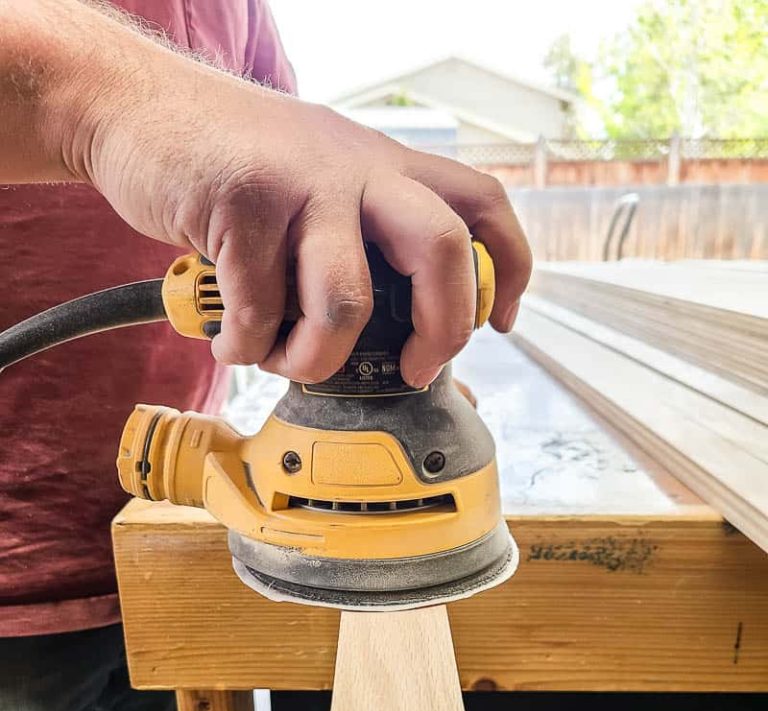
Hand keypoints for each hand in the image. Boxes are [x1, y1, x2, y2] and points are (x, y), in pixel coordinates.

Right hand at [12, 1, 531, 385]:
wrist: (138, 108)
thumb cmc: (233, 166)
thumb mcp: (316, 185)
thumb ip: (356, 242)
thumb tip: (388, 334)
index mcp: (385, 167)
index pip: (481, 205)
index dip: (509, 267)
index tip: (500, 322)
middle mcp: (356, 167)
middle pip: (442, 248)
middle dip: (442, 329)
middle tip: (418, 369)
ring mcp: (300, 182)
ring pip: (346, 298)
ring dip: (318, 356)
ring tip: (286, 361)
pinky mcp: (241, 200)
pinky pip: (259, 308)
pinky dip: (245, 345)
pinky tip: (232, 341)